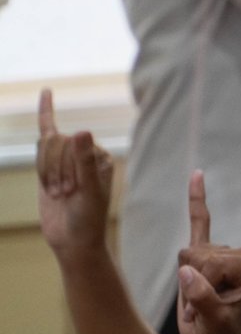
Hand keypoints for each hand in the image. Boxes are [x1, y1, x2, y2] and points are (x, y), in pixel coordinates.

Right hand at [36, 89, 114, 261]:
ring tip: (58, 193)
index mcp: (102, 158)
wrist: (73, 240)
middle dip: (55, 169)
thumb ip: (84, 163)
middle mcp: (87, 155)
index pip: (74, 144)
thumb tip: (82, 130)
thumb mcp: (88, 192)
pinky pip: (45, 134)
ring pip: (45, 146)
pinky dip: (45, 113)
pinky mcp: (50, 165)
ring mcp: (68, 159)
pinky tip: (46, 94)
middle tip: (64, 195)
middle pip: (58, 142)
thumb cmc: (88, 219)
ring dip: (46, 171)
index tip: (71, 191)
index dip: (66, 167)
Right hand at [176, 171, 240, 333]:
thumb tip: (188, 274)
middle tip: (202, 310)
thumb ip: (203, 300)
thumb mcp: (214, 324)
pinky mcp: (206, 254)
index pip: (212, 263)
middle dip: (192, 283)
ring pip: (188, 251)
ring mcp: (224, 254)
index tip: (206, 313)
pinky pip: (199, 221)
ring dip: (185, 278)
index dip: (200, 289)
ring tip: (199, 301)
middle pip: (199, 254)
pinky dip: (197, 199)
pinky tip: (197, 174)